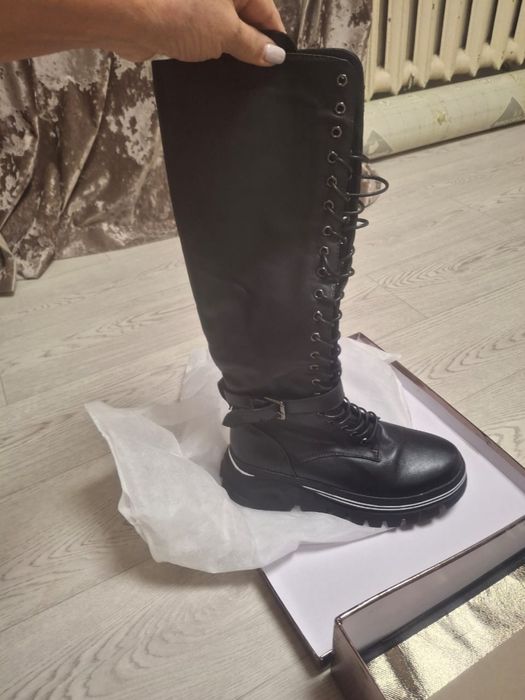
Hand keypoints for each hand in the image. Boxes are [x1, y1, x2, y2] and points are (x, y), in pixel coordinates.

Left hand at [122, 0, 286, 65]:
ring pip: (222, 31)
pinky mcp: (179, 22)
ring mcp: (196, 6)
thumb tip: (276, 55)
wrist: (128, 16)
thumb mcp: (226, 32)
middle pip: (244, 19)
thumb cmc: (179, 12)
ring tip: (237, 77)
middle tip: (259, 75)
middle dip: (251, 46)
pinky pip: (202, 39)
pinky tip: (214, 72)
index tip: (279, 63)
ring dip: (229, 53)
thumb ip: (253, 45)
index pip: (265, 9)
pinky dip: (209, 54)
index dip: (274, 37)